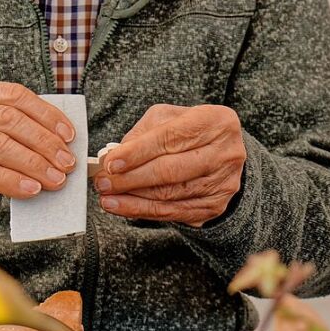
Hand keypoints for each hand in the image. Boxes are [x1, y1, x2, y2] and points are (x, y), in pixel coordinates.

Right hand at [0, 79, 76, 218]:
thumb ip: (10, 123)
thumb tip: (59, 140)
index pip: (13, 95)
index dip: (45, 114)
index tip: (68, 134)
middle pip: (7, 120)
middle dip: (43, 141)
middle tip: (66, 161)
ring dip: (32, 163)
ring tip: (55, 178)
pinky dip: (11, 180)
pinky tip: (30, 189)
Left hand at [94, 104, 245, 225]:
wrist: (221, 153)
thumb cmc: (189, 131)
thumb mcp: (168, 118)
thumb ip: (143, 133)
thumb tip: (115, 156)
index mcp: (216, 121)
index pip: (170, 138)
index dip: (138, 152)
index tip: (111, 162)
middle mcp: (225, 152)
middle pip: (171, 170)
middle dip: (131, 178)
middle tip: (104, 181)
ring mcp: (223, 182)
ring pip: (170, 194)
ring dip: (133, 197)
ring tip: (107, 196)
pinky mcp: (215, 205)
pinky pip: (173, 211)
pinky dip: (143, 210)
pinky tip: (123, 207)